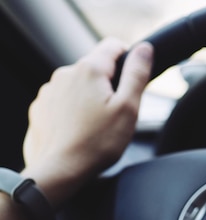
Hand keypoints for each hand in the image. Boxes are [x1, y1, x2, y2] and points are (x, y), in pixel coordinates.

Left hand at [20, 37, 152, 207]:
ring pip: (80, 84)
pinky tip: (80, 130)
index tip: (132, 83)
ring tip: (97, 126)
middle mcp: (66, 73)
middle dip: (110, 85)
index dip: (129, 60)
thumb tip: (144, 48)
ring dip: (91, 98)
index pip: (114, 45)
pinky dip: (74, 110)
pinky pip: (64, 100)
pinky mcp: (42, 107)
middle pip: (97, 67)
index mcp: (90, 69)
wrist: (60, 170)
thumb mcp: (128, 108)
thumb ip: (137, 74)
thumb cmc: (97, 143)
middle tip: (117, 114)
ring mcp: (50, 90)